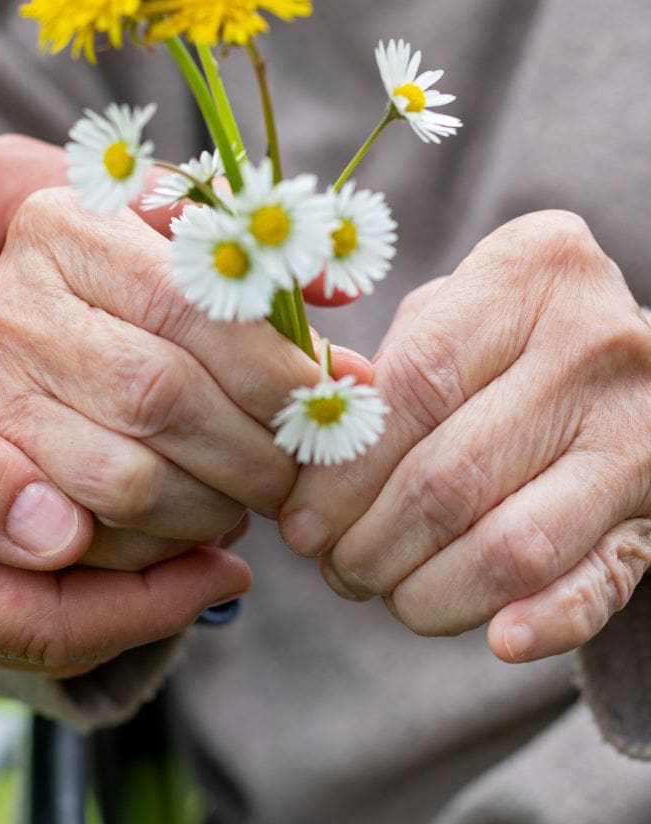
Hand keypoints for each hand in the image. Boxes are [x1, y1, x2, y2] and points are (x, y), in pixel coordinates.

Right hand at [0, 187, 372, 570]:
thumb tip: (349, 350)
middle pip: (154, 394)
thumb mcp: (184, 247)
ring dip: (212, 505)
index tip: (324, 403)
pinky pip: (88, 532)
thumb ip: (262, 274)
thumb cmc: (132, 279)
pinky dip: (160, 544)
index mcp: (66, 227)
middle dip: (251, 449)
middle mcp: (12, 304)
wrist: (29, 311)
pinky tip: (196, 520)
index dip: (268, 367)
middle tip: (301, 469)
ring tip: (251, 495)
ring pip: (122, 477)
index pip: (184, 303)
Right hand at [0, 266, 249, 673]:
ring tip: (193, 529)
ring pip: (31, 609)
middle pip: (49, 627)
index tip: (227, 566)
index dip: (149, 602)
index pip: (44, 620)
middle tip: (233, 546)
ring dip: (117, 580)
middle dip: (150, 598)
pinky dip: (68, 559)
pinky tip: (107, 514)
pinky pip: (1, 582)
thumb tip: (59, 534)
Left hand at [278, 211, 650, 661]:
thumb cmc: (501, 329)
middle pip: (453, 476)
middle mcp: (595, 344)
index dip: (343, 471)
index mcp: (528, 274)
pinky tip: (498, 639)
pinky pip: (604, 579)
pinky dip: (549, 620)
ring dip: (429, 590)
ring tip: (383, 591)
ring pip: (515, 544)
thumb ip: (381, 373)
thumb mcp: (445, 310)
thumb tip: (308, 472)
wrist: (621, 348)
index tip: (298, 521)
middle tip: (333, 565)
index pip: (413, 388)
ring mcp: (639, 429)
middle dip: (372, 542)